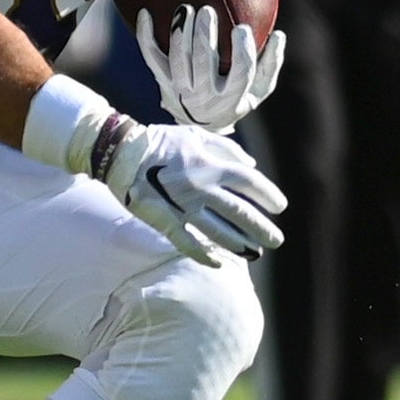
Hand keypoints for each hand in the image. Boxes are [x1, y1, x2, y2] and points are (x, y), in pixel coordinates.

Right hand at [100, 121, 285, 264]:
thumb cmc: (160, 141)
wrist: (119, 152)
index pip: (249, 183)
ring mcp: (182, 207)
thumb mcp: (195, 135)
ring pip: (218, 232)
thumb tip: (252, 166)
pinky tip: (219, 263)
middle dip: (261, 228)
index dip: (268, 195)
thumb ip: (226, 148)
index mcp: (209, 165)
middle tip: (277, 240)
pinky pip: (187, 243)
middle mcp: (200, 188)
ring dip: (239, 245)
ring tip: (255, 253)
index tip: (280, 206)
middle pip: (239, 212)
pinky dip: (203, 255)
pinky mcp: (163, 221)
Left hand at [136, 7, 284, 133]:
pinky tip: (144, 13)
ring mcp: (180, 90)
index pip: (240, 73)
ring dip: (181, 33)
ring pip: (178, 59)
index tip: (241, 27)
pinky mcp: (163, 81)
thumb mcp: (258, 90)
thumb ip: (271, 64)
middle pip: (203, 63)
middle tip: (207, 10)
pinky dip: (146, 36)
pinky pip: (151, 57)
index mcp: (232, 98)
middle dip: (205, 35)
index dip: (242, 50)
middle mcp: (204, 97)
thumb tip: (278, 35)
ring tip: (186, 8)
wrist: (201, 123)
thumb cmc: (236, 98)